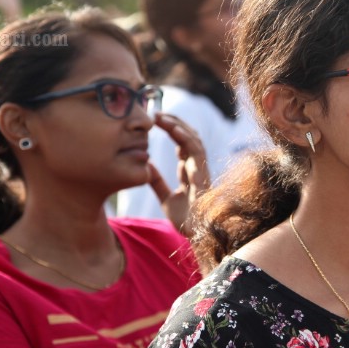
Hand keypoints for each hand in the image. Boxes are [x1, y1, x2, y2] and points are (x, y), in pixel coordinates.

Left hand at [148, 114, 209, 235]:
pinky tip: (174, 129)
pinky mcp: (203, 174)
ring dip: (177, 126)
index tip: (155, 119)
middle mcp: (197, 166)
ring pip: (193, 139)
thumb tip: (145, 165)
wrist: (196, 234)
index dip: (171, 129)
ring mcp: (201, 169)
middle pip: (189, 136)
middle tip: (155, 113)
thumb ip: (157, 181)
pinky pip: (197, 151)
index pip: (182, 143)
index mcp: (190, 170)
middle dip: (173, 122)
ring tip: (161, 117)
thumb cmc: (185, 220)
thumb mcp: (165, 198)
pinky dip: (186, 138)